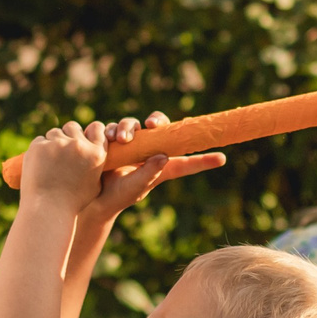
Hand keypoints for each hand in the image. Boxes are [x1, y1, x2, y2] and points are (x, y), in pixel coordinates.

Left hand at [18, 121, 111, 210]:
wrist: (47, 209)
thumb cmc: (73, 202)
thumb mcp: (94, 185)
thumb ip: (96, 165)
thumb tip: (94, 150)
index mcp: (96, 154)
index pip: (97, 128)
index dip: (90, 132)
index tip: (84, 138)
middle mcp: (79, 145)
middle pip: (73, 127)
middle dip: (69, 135)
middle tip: (63, 152)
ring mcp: (58, 144)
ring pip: (55, 133)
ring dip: (53, 142)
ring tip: (50, 162)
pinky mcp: (39, 146)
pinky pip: (40, 140)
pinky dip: (39, 150)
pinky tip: (40, 164)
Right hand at [85, 113, 224, 221]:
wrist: (94, 197)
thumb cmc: (120, 196)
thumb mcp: (136, 186)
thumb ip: (150, 172)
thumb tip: (164, 155)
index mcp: (161, 165)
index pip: (186, 160)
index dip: (204, 160)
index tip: (222, 159)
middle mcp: (148, 151)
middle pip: (159, 128)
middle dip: (157, 120)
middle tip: (151, 124)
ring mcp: (131, 144)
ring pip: (133, 124)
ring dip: (127, 128)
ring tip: (120, 139)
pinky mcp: (113, 141)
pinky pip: (113, 128)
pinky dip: (111, 131)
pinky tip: (109, 139)